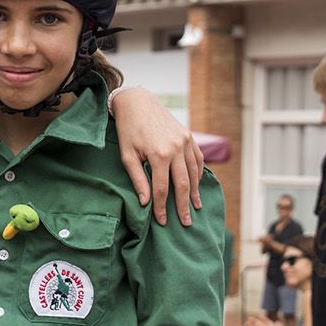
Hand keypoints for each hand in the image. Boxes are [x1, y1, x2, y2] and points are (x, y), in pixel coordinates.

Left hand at [113, 87, 202, 225]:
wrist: (138, 102)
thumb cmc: (128, 130)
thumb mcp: (127, 155)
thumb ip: (138, 179)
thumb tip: (146, 202)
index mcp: (159, 154)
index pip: (162, 189)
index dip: (162, 207)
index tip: (162, 221)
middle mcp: (176, 148)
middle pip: (182, 184)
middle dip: (183, 205)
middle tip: (186, 223)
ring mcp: (185, 141)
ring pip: (194, 172)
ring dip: (195, 192)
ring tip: (195, 207)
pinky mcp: (188, 136)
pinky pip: (198, 159)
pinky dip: (199, 174)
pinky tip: (196, 185)